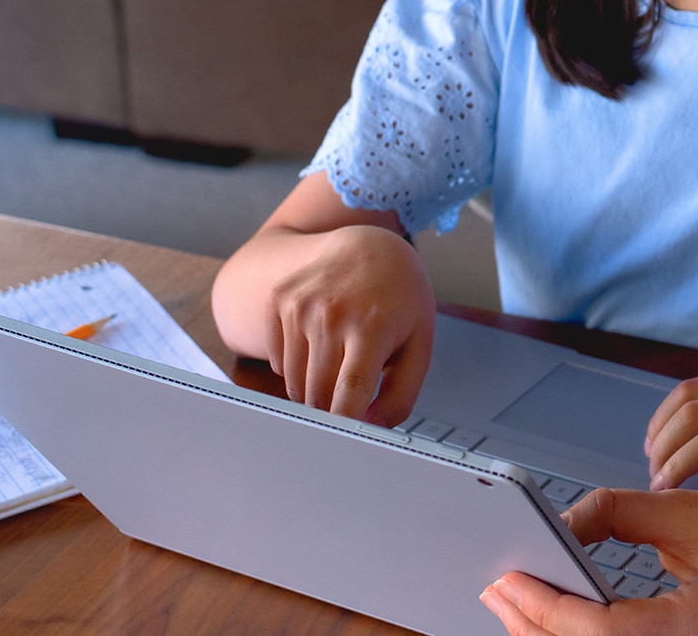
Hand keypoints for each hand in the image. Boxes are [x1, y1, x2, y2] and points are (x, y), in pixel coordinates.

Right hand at [264, 223, 435, 425]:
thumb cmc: (399, 300)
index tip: (342, 450)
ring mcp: (299, 307)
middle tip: (352, 400)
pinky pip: (280, 363)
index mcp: (372, 326)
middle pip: (318, 395)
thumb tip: (371, 428)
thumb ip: (401, 392)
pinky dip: (299, 368)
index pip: (350, 389)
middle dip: (334, 409)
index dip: (344, 424)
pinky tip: (321, 345)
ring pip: (295, 384)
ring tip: (341, 363)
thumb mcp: (419, 342)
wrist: (367, 247)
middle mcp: (330, 315)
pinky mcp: (278, 303)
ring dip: (315, 390)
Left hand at [479, 488, 697, 635]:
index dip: (542, 606)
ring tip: (519, 599)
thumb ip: (621, 512)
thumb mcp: (691, 510)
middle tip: (499, 588)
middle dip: (533, 624)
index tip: (509, 579)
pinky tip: (562, 613)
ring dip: (554, 632)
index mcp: (692, 627)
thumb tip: (562, 523)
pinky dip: (584, 633)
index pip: (593, 630)